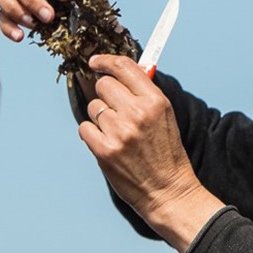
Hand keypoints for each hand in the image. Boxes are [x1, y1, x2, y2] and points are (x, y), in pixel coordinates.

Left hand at [79, 54, 225, 251]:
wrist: (168, 191)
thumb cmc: (166, 154)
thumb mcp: (164, 116)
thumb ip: (144, 93)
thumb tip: (119, 72)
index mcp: (154, 101)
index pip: (123, 67)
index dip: (105, 61)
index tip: (95, 62)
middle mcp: (136, 113)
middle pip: (103, 85)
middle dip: (105, 95)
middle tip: (115, 110)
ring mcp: (119, 132)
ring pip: (93, 107)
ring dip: (100, 118)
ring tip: (117, 134)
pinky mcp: (104, 150)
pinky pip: (84, 128)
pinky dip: (92, 135)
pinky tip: (107, 144)